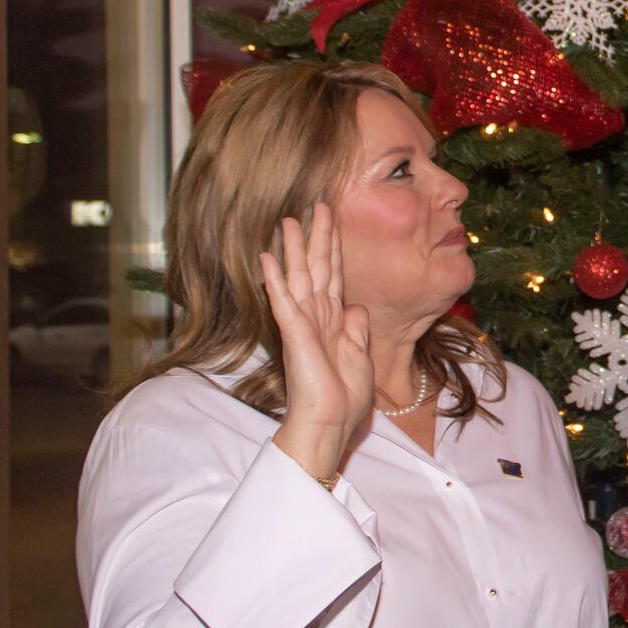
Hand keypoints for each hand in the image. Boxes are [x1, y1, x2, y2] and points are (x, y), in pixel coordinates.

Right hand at [260, 203, 374, 480]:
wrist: (330, 422)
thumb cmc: (343, 394)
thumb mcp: (360, 353)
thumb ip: (357, 327)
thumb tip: (356, 306)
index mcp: (334, 319)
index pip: (334, 274)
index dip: (334, 247)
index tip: (333, 220)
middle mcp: (317, 316)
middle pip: (318, 267)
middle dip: (318, 236)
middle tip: (317, 205)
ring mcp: (303, 323)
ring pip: (299, 277)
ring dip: (294, 248)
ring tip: (289, 220)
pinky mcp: (294, 334)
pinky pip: (284, 301)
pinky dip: (276, 279)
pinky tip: (267, 258)